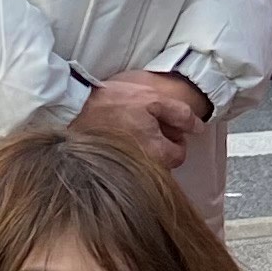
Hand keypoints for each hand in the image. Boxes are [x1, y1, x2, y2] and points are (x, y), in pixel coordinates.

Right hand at [74, 71, 202, 170]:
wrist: (73, 108)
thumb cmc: (112, 103)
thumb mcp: (153, 99)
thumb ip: (180, 114)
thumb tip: (198, 128)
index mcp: (156, 153)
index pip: (179, 155)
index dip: (175, 138)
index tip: (163, 126)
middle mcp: (141, 168)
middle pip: (162, 162)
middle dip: (160, 145)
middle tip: (146, 125)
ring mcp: (123, 171)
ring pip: (145, 164)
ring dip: (144, 149)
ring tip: (130, 129)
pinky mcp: (107, 168)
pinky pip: (126, 166)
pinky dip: (127, 154)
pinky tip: (117, 137)